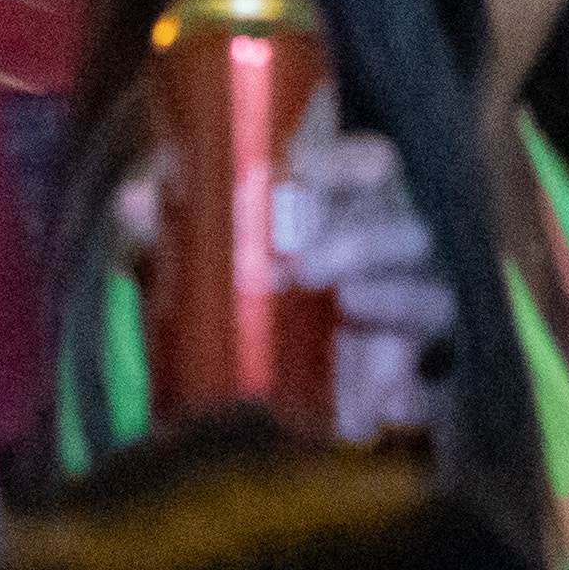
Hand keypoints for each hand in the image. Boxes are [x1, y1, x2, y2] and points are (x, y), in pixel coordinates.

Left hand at [119, 116, 459, 447]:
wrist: (256, 404)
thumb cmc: (245, 307)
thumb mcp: (202, 266)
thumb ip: (177, 231)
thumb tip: (135, 202)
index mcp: (347, 217)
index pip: (374, 168)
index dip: (350, 164)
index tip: (305, 176)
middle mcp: (387, 264)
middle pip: (406, 231)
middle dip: (361, 241)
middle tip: (304, 266)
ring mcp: (406, 327)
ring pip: (430, 299)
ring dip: (393, 299)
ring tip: (348, 309)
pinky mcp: (411, 392)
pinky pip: (434, 394)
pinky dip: (415, 397)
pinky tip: (387, 405)